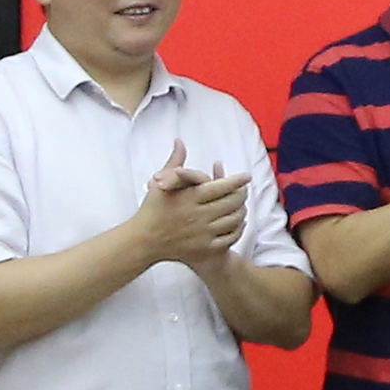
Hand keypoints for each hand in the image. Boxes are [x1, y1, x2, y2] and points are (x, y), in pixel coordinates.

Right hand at [137, 148, 249, 272]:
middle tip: (245, 189)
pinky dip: (237, 229)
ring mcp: (203, 234)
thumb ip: (175, 162)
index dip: (237, 180)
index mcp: (189, 198)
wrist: (143, 242)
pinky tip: (237, 223)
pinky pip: (229, 238)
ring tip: (242, 205)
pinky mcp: (204, 249)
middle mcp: (198, 215)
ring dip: (241, 211)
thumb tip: (179, 141)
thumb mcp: (161, 184)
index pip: (222, 186)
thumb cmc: (151, 210)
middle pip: (231, 202)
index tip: (246, 176)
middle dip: (242, 194)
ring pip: (233, 220)